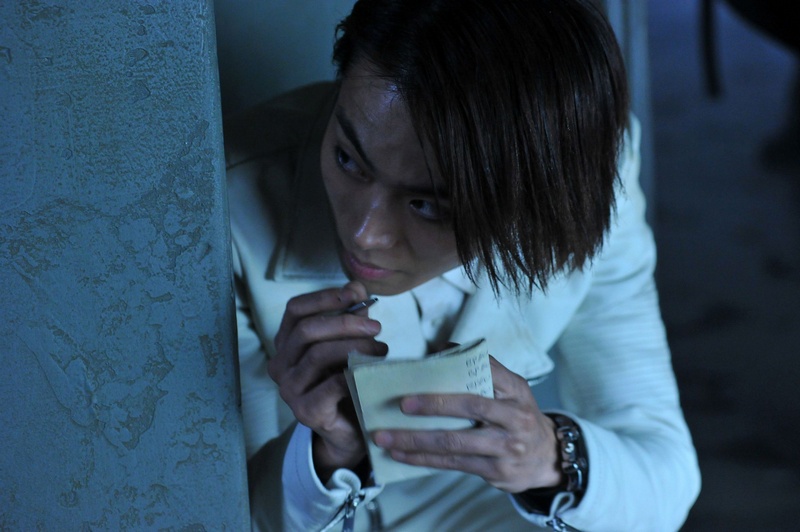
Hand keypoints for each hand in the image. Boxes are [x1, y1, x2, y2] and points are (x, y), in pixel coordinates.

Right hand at [269, 281, 387, 480]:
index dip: (324, 297)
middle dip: (345, 323)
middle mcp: (280, 365)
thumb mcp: (349, 343)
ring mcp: (289, 390)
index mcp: (286, 344)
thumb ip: (351, 315)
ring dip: (355, 347)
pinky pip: (331, 384)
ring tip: (381, 350)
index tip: (356, 295)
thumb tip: (356, 287)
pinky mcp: (305, 411)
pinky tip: (371, 371)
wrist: (350, 431)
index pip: (295, 310)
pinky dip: (354, 373)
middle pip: (307, 330)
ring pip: (318, 354)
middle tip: (376, 327)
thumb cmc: (347, 381)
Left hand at [372, 356, 561, 492]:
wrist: (549, 458)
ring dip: (415, 440)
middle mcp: (515, 417)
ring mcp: (506, 447)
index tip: (426, 364)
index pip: (488, 371)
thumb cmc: (518, 415)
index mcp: (516, 390)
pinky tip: (401, 456)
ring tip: (384, 437)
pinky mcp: (495, 471)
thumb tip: (441, 352)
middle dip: (432, 404)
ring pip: (454, 442)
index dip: (458, 365)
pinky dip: (423, 459)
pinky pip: (452, 464)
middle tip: (401, 403)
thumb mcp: (512, 390)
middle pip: (469, 407)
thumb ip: (485, 373)